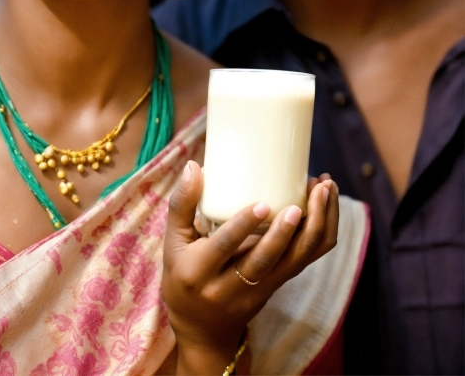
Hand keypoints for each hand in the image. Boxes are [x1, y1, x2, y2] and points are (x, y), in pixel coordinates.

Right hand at [162, 162, 337, 374]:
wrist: (203, 332)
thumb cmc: (183, 278)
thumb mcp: (172, 245)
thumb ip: (181, 205)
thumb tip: (194, 165)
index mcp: (198, 271)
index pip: (224, 248)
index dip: (244, 226)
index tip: (263, 203)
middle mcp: (232, 286)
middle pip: (269, 260)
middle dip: (291, 227)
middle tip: (309, 192)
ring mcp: (260, 290)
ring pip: (297, 260)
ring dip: (317, 225)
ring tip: (325, 189)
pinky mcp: (279, 286)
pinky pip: (306, 260)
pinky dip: (321, 233)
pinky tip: (325, 205)